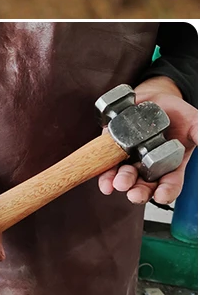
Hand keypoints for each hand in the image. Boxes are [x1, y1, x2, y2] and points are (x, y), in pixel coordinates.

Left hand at [98, 77, 197, 205]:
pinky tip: (104, 180)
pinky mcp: (113, 146)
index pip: (170, 184)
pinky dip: (104, 174)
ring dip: (120, 182)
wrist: (155, 99)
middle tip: (134, 194)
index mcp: (171, 165)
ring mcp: (131, 158)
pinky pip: (108, 163)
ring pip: (125, 176)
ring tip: (117, 184)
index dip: (166, 192)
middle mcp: (150, 166)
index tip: (162, 196)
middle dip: (139, 191)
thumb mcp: (193, 121)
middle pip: (145, 185)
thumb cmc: (177, 115)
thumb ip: (199, 132)